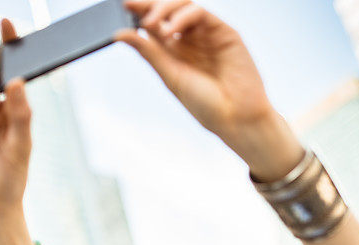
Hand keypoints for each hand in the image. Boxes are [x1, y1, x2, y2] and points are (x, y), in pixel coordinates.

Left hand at [115, 0, 271, 133]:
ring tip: (150, 22)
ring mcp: (207, 34)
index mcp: (175, 52)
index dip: (137, 12)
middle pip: (167, 9)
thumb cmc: (206, 105)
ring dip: (164, 7)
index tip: (121, 5)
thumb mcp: (171, 77)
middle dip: (148, 4)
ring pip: (183, 5)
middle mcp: (190, 39)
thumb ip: (149, 52)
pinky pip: (201, 13)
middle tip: (129, 5)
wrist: (237, 118)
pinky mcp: (224, 31)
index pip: (153, 24)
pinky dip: (183, 16)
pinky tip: (170, 28)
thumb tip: (120, 34)